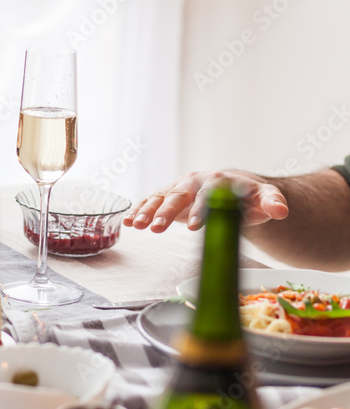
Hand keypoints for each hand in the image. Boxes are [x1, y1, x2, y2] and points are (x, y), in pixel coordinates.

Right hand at [124, 170, 288, 231]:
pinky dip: (138, 209)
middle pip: (177, 195)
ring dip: (146, 211)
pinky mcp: (167, 195)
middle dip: (166, 212)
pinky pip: (150, 201)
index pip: (207, 195)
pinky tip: (127, 222)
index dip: (201, 210)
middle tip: (155, 228)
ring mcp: (178, 187)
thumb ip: (273, 202)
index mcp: (217, 180)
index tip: (195, 226)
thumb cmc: (249, 196)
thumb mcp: (265, 198)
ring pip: (159, 198)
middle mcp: (194, 181)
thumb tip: (281, 210)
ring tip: (135, 226)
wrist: (233, 186)